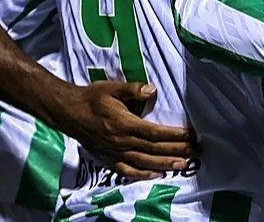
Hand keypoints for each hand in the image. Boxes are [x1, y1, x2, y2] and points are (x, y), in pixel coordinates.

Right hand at [48, 81, 194, 179]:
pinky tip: (156, 174)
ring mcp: (115, 152)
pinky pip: (127, 170)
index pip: (156, 133)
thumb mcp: (112, 88)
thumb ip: (133, 89)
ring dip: (165, 164)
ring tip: (182, 165)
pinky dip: (142, 174)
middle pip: (154, 149)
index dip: (175, 135)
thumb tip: (152, 90)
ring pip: (144, 162)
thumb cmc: (92, 98)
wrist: (68, 112)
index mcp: (125, 124)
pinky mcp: (108, 158)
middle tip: (195, 151)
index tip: (191, 134)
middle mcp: (122, 141)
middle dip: (177, 150)